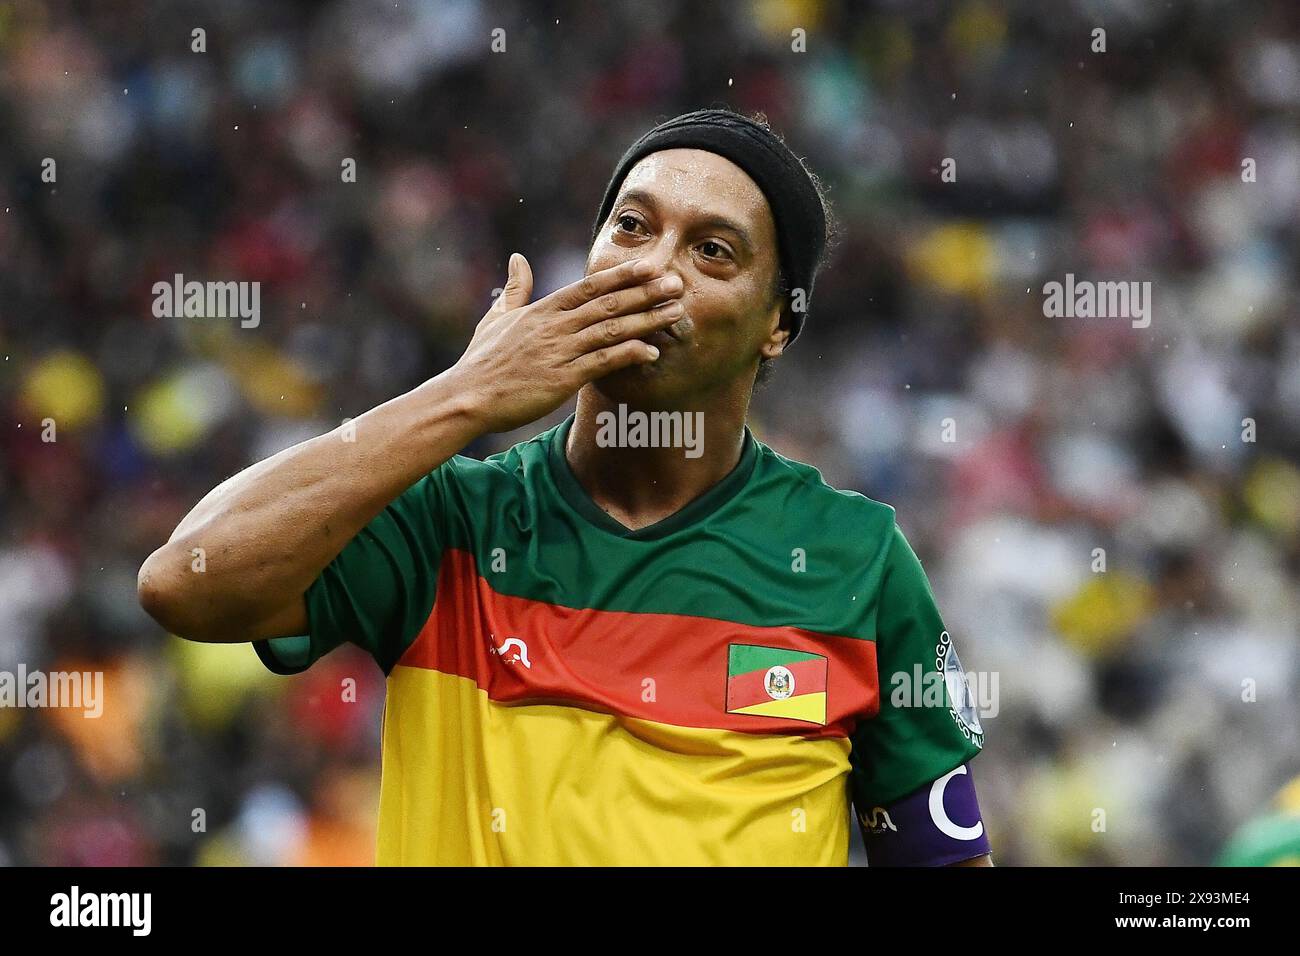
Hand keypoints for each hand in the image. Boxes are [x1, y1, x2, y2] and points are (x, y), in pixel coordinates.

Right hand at [449, 253, 684, 433]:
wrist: (468, 397)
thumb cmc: (481, 361)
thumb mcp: (496, 318)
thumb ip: (513, 289)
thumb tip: (517, 259)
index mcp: (542, 310)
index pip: (589, 287)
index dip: (622, 275)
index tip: (649, 266)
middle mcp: (554, 326)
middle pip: (608, 303)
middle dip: (645, 292)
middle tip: (677, 282)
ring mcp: (559, 351)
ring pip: (611, 330)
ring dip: (646, 319)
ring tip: (676, 312)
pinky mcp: (562, 379)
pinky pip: (601, 363)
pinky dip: (628, 355)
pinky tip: (652, 351)